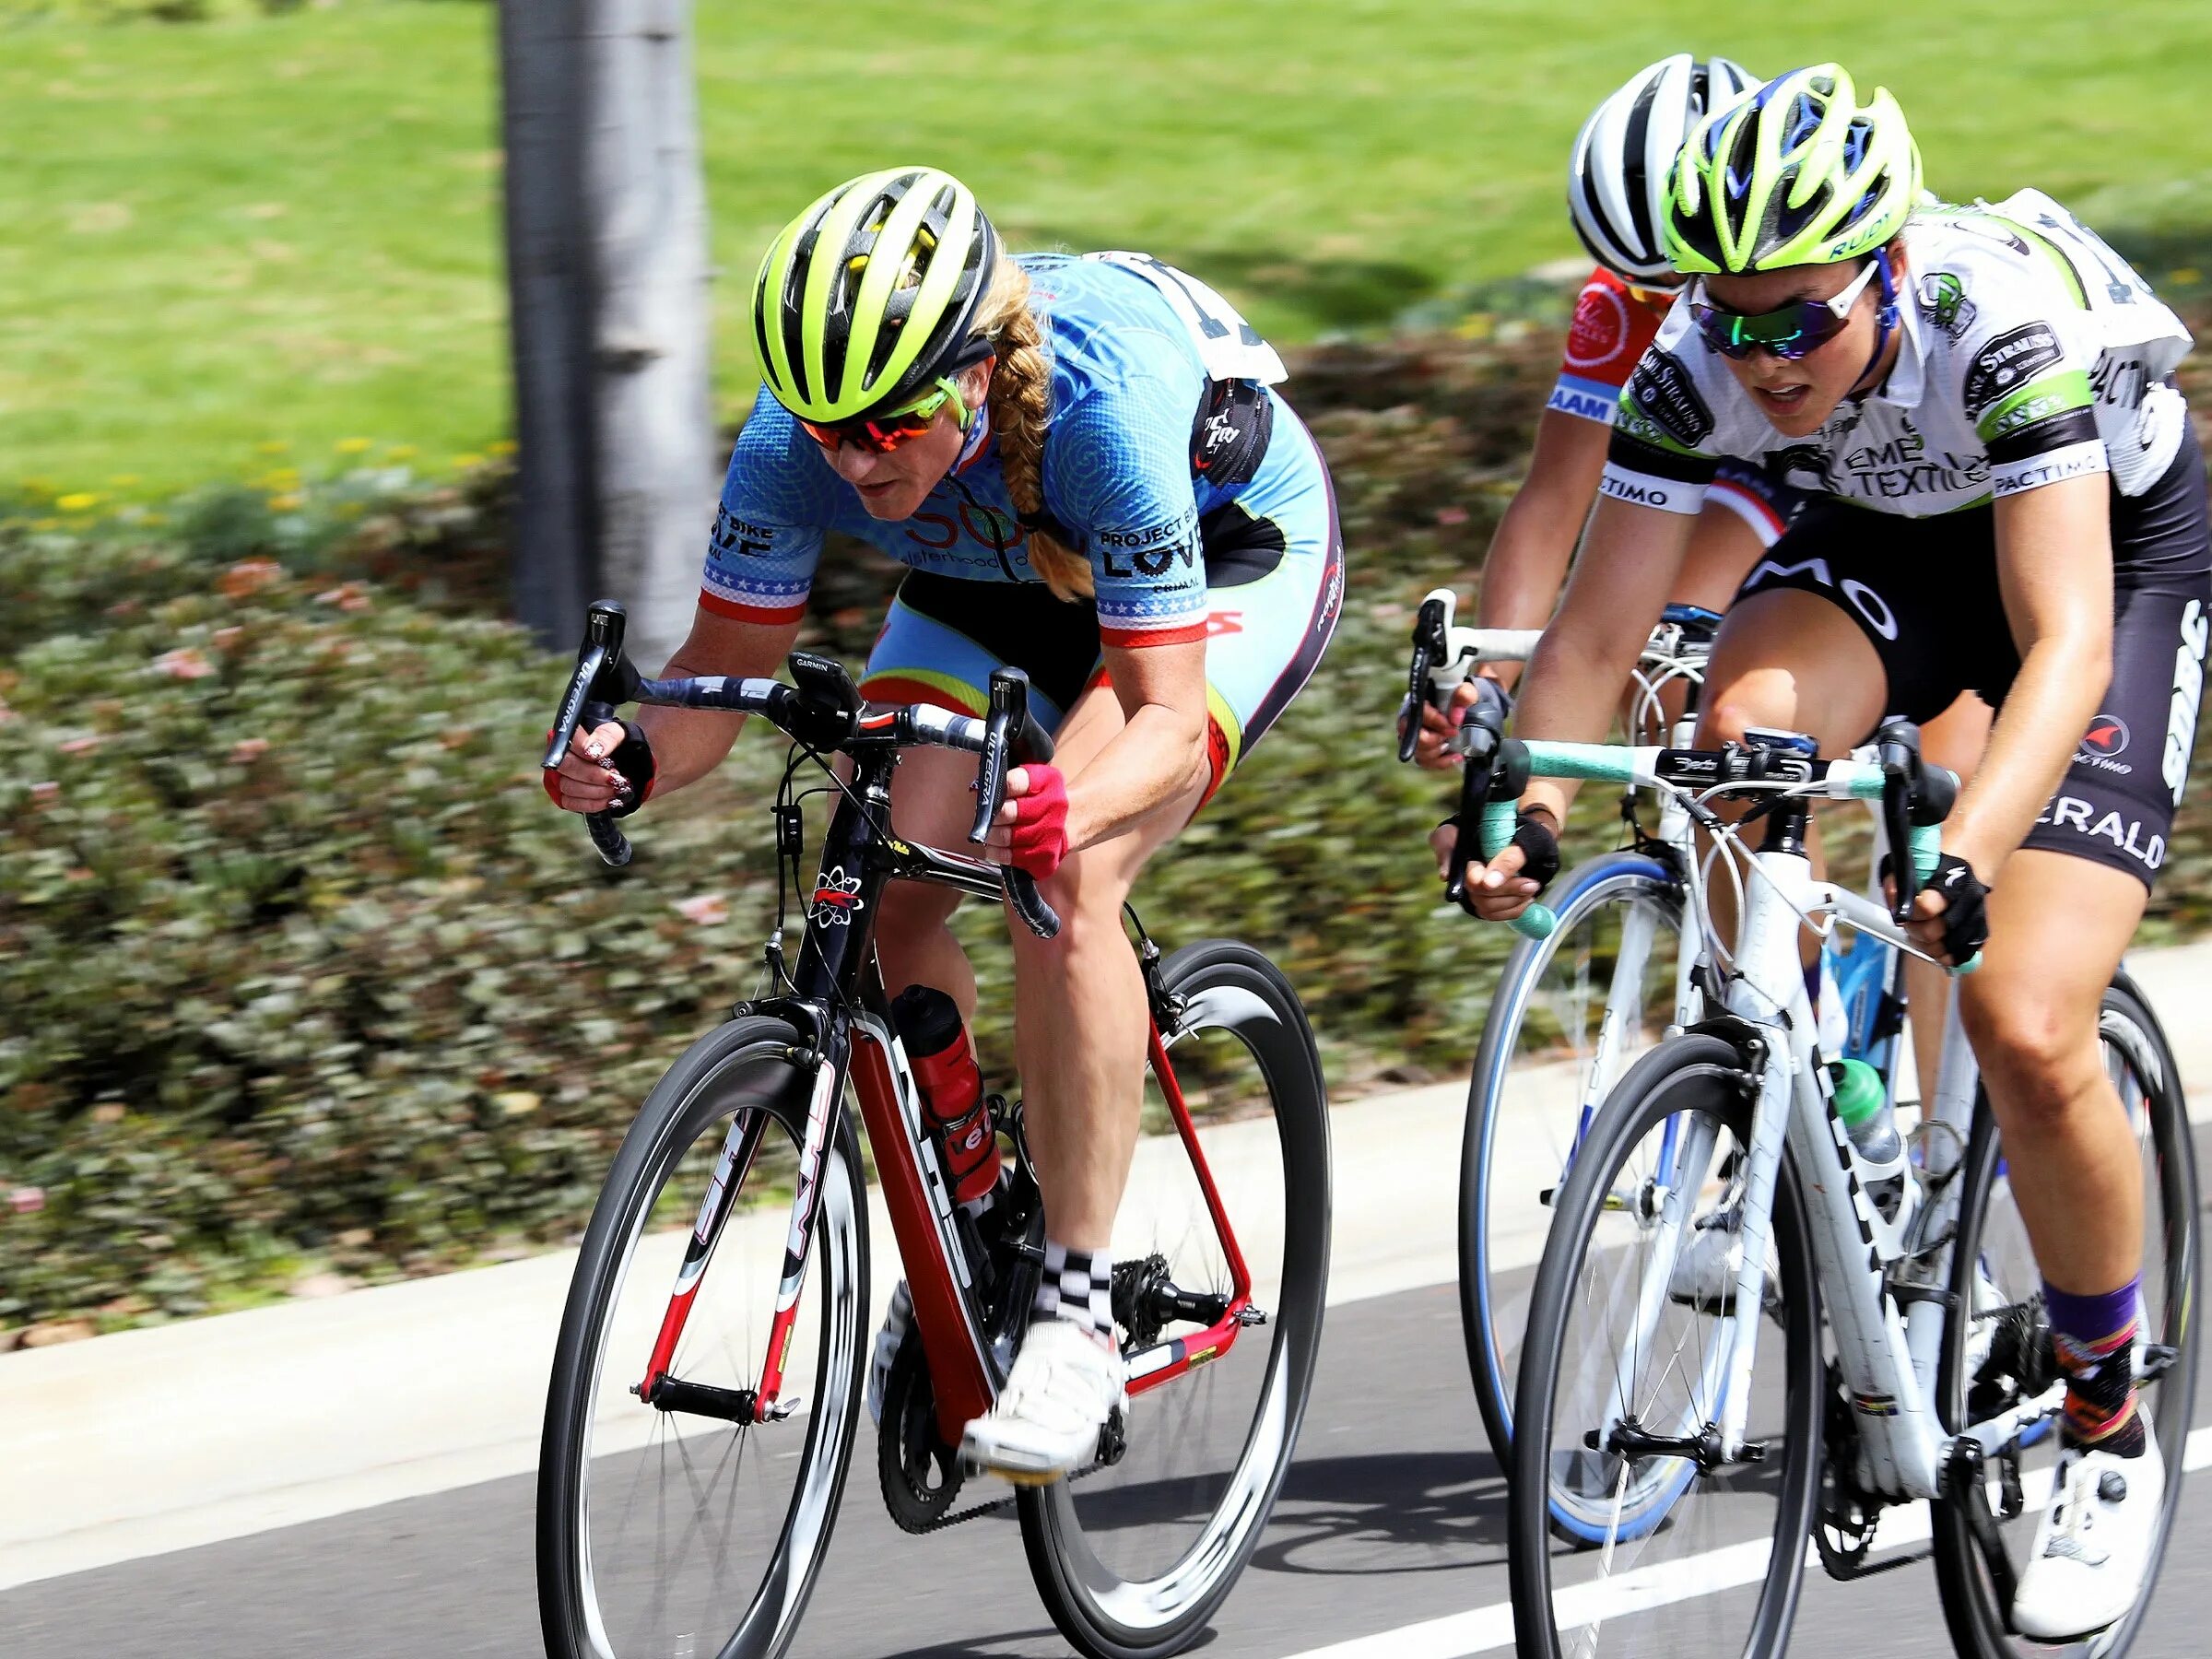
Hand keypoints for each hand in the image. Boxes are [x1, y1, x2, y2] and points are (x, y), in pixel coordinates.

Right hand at [543, 720, 653, 816]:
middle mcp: (561, 754)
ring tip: (617, 787)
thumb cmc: (625, 745)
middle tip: (615, 777)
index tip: (601, 758)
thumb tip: (591, 750)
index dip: (581, 749)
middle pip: (564, 765)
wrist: (635, 765)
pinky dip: (593, 803)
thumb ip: (607, 736)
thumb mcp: (623, 734)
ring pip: (568, 786)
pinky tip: (610, 799)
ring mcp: (561, 776)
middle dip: (593, 775)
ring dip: (597, 790)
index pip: (565, 738)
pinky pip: (571, 803)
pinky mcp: (566, 795)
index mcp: (571, 733)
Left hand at [988, 763, 1070, 879]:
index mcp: (1047, 783)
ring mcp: (1049, 834)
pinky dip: (997, 852)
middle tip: (986, 815)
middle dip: (990, 815)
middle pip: (1007, 812)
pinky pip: (1010, 857)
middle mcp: (1052, 807)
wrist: (1072, 821)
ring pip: (1005, 836)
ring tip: (989, 831)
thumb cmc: (1045, 800)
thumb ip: (1010, 782)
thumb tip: (979, 789)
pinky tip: (996, 846)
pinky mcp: (1044, 856)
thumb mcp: (1035, 780)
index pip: (1015, 782)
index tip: (988, 793)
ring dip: (990, 834)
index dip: (996, 789)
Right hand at [1405, 680, 1482, 770]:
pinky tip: (1456, 756)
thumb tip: (1456, 716)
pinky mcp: (1420, 751)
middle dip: (1434, 740)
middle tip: (1452, 735)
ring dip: (1438, 751)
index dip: (1434, 721)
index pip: (1418, 713)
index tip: (1452, 726)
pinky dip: (1442, 762)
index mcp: (1418, 701)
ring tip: (1451, 743)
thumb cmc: (1461, 698)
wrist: (1464, 709)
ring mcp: (1413, 737)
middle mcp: (1410, 720)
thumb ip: (1464, 695)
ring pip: (1418, 752)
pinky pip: (1425, 763)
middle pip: (1412, 736)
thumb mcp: (1467, 691)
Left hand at [1892, 852, 1990, 966]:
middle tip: (1910, 925)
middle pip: (1935, 933)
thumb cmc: (1934, 862)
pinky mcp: (1982, 929)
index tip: (1904, 911)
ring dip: (1930, 948)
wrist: (1969, 860)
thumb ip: (1897, 882)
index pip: (1926, 908)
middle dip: (1916, 933)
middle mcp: (1969, 899)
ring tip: (1921, 937)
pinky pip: (1968, 953)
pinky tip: (1939, 952)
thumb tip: (1894, 901)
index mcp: (1951, 879)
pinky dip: (1951, 957)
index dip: (1911, 914)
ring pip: (1950, 948)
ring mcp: (1978, 915)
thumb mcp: (1910, 862)